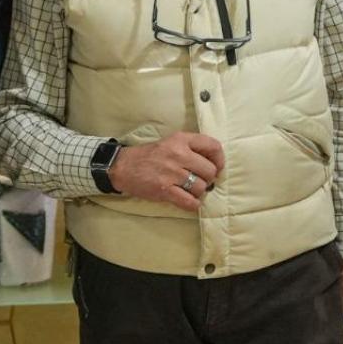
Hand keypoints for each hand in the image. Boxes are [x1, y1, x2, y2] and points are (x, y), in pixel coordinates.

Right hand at [108, 131, 224, 212]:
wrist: (122, 166)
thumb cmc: (149, 155)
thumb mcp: (171, 142)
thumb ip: (191, 148)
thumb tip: (214, 165)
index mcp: (181, 139)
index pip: (213, 146)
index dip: (219, 159)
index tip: (216, 167)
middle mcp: (178, 154)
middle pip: (210, 170)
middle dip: (208, 179)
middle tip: (200, 180)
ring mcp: (171, 173)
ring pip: (202, 187)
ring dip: (199, 192)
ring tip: (190, 190)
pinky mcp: (164, 190)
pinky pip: (190, 202)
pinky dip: (192, 204)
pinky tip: (188, 201)